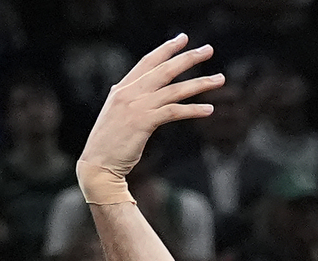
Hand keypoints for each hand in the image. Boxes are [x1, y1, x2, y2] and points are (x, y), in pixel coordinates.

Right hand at [78, 36, 225, 199]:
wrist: (98, 164)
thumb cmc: (109, 144)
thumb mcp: (116, 114)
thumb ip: (128, 99)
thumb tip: (136, 90)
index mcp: (122, 89)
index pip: (148, 62)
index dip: (166, 49)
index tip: (183, 39)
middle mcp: (128, 93)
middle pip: (164, 69)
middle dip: (188, 58)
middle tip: (209, 50)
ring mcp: (136, 106)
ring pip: (174, 89)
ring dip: (199, 83)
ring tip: (219, 79)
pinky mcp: (143, 122)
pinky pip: (173, 111)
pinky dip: (193, 110)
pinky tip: (209, 109)